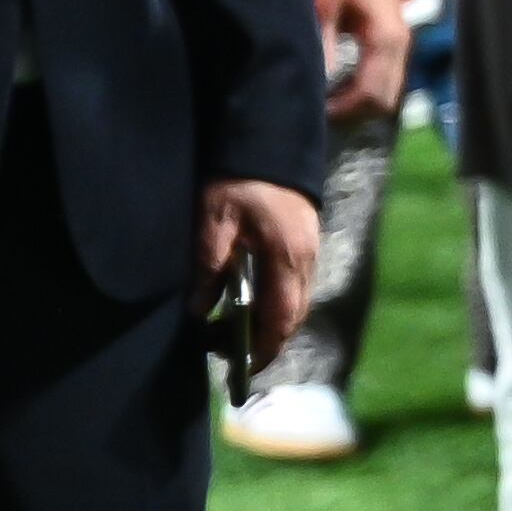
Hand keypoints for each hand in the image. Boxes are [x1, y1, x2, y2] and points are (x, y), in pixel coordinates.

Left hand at [198, 177, 316, 358]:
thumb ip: (208, 268)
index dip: (265, 348)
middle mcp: (307, 259)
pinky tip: (252, 300)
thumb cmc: (238, 182)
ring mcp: (312, 248)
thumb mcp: (213, 223)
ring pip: (298, 300)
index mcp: (287, 258)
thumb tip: (200, 311)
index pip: (282, 317)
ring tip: (237, 330)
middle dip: (269, 340)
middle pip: (294, 314)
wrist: (269, 141)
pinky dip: (277, 301)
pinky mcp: (308, 239)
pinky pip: (297, 284)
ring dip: (273, 321)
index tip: (244, 369)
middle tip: (233, 354)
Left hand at [315, 0, 407, 119]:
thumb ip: (322, 45)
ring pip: (388, 90)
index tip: (314, 112)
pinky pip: (384, 76)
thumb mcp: (324, 2)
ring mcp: (399, 42)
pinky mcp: (392, 38)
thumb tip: (313, 83)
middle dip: (354, 112)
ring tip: (326, 102)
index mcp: (386, 38)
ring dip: (360, 102)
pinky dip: (364, 88)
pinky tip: (338, 86)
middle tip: (318, 112)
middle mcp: (400, 45)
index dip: (344, 109)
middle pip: (385, 99)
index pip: (372, 93)